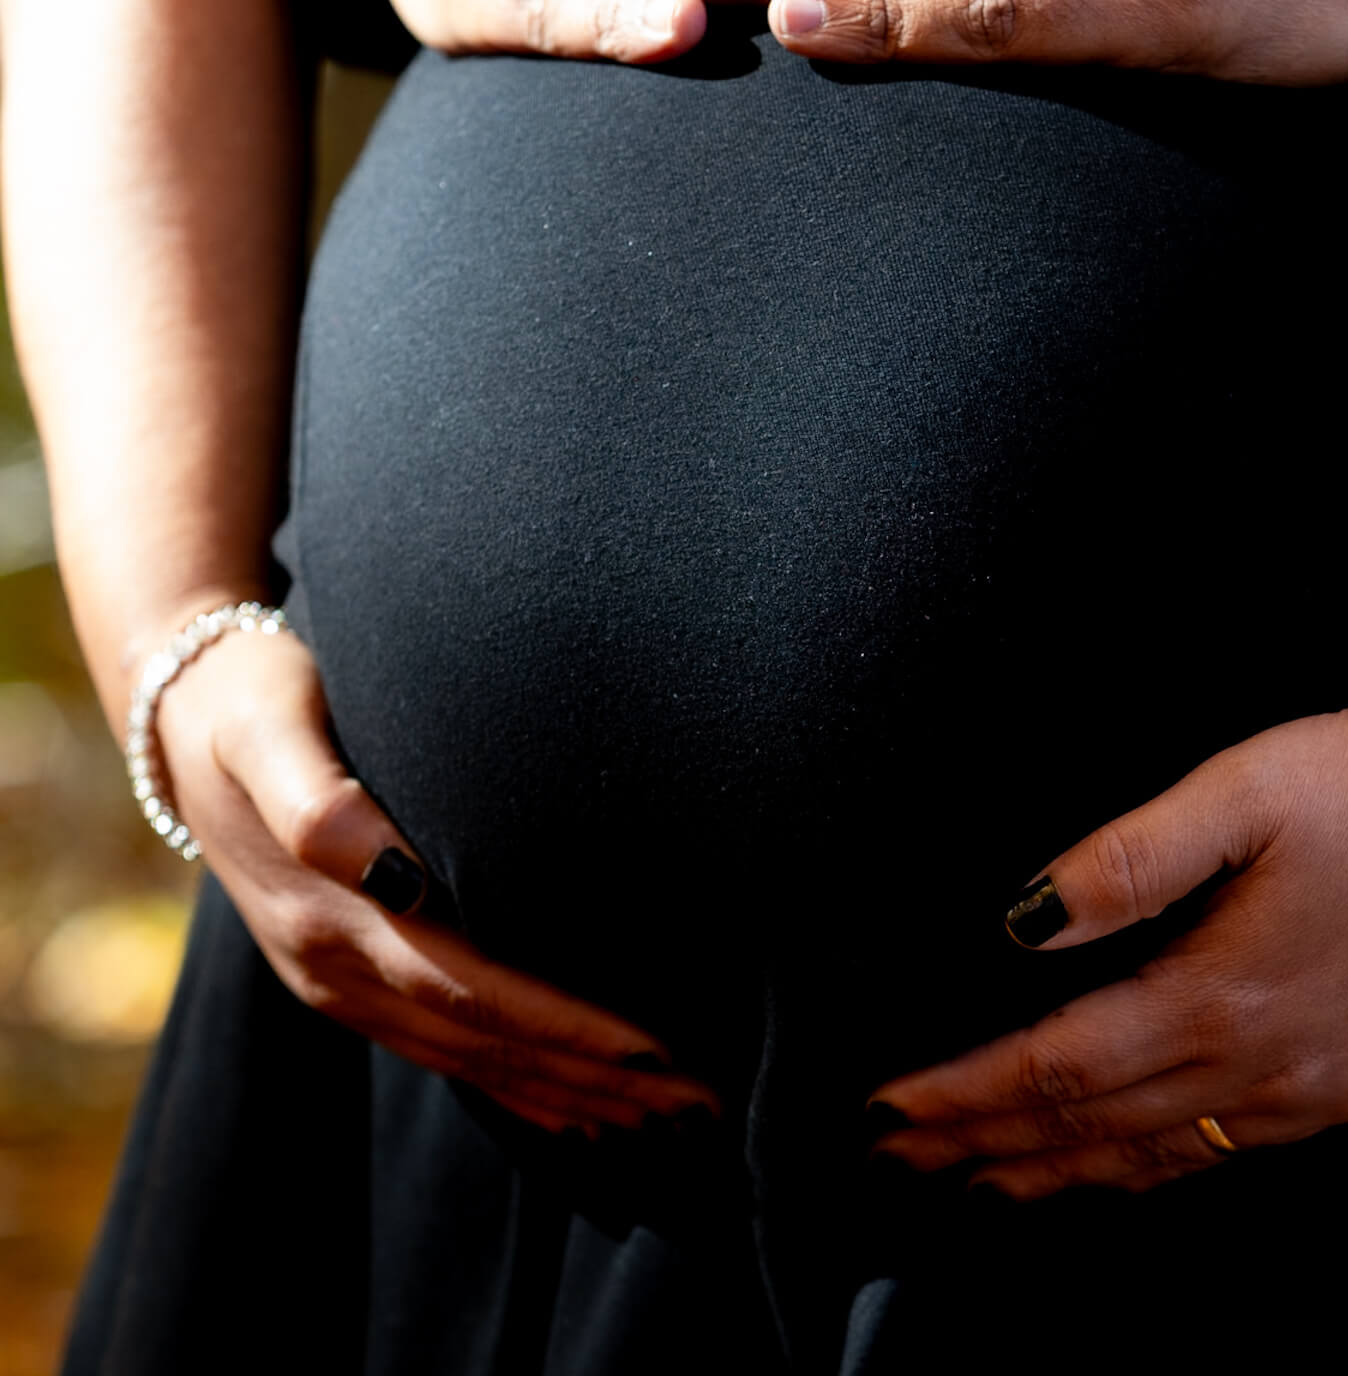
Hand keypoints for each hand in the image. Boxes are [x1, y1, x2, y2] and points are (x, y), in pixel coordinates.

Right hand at [150, 602, 714, 1135]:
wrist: (179, 716)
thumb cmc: (255, 699)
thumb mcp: (272, 726)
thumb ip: (315, 798)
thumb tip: (387, 865)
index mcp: (334, 915)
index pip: (473, 989)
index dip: (564, 1026)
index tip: (654, 1049)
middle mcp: (337, 969)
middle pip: (486, 1044)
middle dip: (594, 1078)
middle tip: (698, 1101)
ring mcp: (339, 985)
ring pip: (471, 1061)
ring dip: (568, 1094)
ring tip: (663, 1118)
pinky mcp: (347, 980)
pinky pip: (442, 1053)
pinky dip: (514, 1088)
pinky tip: (575, 1115)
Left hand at [866, 688, 1347, 1197]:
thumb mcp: (1245, 788)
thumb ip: (1126, 861)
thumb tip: (1024, 919)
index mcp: (1223, 993)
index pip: (1054, 1067)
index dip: (962, 1094)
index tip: (888, 1108)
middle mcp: (1267, 1067)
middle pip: (1091, 1132)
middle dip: (984, 1149)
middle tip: (904, 1160)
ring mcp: (1320, 1091)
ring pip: (1158, 1159)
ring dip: (1060, 1175)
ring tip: (988, 1185)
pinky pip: (1228, 1156)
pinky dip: (1153, 1170)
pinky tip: (1132, 1165)